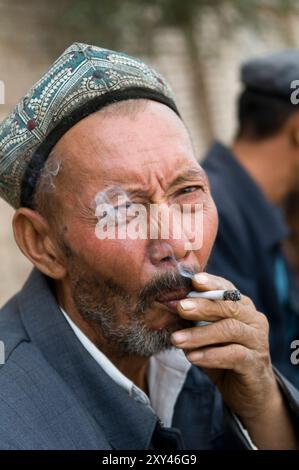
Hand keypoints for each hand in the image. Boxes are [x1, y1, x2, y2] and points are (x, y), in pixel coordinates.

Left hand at [170, 272, 278, 422]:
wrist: (248, 391)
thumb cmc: (224, 356)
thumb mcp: (207, 336)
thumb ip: (194, 322)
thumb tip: (170, 307)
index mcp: (242, 307)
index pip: (227, 289)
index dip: (212, 283)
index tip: (193, 280)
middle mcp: (253, 320)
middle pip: (229, 307)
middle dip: (203, 306)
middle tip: (180, 307)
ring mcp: (257, 340)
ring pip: (230, 330)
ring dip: (200, 334)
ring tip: (177, 339)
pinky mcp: (255, 363)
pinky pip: (234, 355)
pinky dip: (211, 355)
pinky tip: (193, 358)